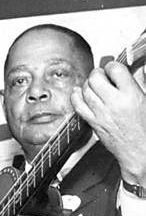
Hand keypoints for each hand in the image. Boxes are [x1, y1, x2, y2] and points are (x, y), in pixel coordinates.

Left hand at [71, 61, 145, 185]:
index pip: (115, 69)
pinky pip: (78, 105)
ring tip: (94, 83)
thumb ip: (139, 83)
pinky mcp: (93, 123)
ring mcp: (101, 113)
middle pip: (96, 78)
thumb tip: (134, 70)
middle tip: (102, 74)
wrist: (140, 150)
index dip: (113, 65)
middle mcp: (114, 103)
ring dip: (88, 83)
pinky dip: (76, 96)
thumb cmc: (145, 127)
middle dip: (98, 73)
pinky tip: (79, 92)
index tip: (113, 68)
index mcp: (131, 95)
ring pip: (85, 90)